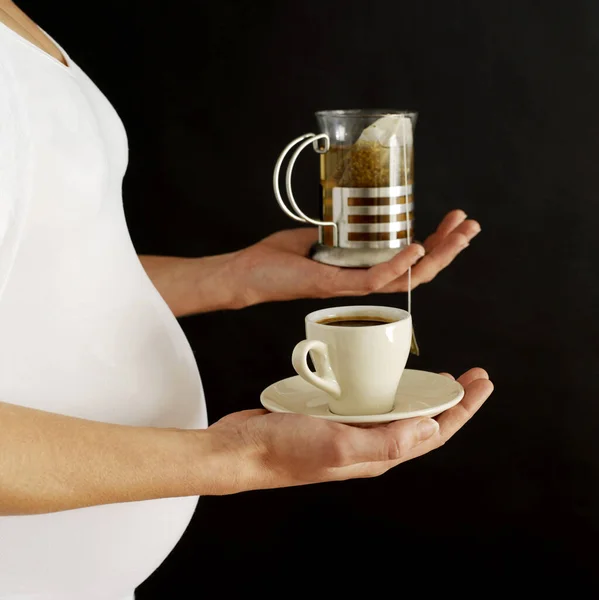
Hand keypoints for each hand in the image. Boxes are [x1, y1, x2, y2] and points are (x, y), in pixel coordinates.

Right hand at [198, 368, 492, 493]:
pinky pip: (371, 401)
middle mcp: (369, 443)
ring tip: (440, 376)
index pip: (433, 433)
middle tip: (472, 376)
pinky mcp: (333, 417)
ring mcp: (351, 430)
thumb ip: (386, 442)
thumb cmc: (284, 450)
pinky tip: (385, 375)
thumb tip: (430, 429)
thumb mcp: (338, 445)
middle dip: (452, 401)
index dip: (462, 410)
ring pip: (398, 411)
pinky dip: (387, 387)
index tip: (482, 383)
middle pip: (422, 421)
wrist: (242, 450)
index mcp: (377, 454)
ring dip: (422, 393)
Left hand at [231, 209, 479, 306]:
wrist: (246, 274)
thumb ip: (342, 232)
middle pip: (416, 271)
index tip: (452, 220)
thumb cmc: (277, 259)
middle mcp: (361, 282)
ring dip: (435, 256)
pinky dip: (397, 266)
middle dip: (448, 248)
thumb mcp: (318, 237)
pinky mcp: (334, 286)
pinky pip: (373, 280)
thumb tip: (358, 214)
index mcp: (361, 271)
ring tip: (460, 235)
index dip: (434, 243)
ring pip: (405, 278)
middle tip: (470, 226)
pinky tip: (416, 247)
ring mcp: (350, 287)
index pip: (407, 261)